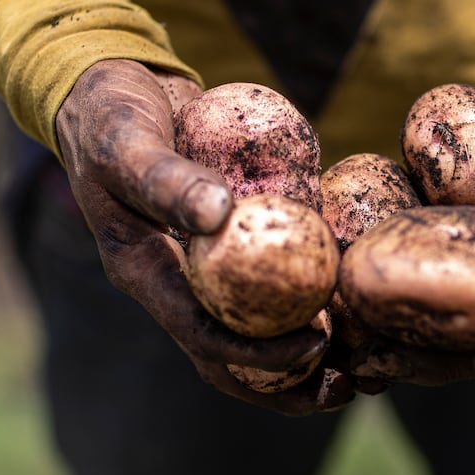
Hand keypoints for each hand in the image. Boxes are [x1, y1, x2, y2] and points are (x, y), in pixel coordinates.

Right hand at [56, 59, 355, 414]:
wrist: (111, 87)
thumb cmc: (108, 113)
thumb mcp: (125, 141)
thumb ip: (164, 177)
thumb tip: (219, 213)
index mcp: (144, 272)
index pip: (202, 336)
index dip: (258, 352)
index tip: (316, 346)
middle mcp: (176, 281)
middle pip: (233, 356)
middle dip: (290, 384)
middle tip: (351, 387)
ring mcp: (203, 265)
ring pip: (257, 328)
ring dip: (308, 356)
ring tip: (365, 365)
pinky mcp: (231, 240)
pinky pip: (272, 279)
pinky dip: (311, 295)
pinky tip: (357, 294)